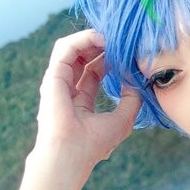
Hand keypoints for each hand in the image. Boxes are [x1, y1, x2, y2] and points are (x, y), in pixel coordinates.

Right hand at [33, 30, 140, 173]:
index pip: (92, 73)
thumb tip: (136, 81)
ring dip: (91, 38)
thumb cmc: (93, 144)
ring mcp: (57, 83)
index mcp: (80, 103)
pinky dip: (82, 39)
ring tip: (111, 35)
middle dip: (100, 46)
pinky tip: (100, 38)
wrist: (70, 154)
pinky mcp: (53, 76)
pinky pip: (65, 49)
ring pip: (72, 49)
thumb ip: (131, 100)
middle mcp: (66, 91)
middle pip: (82, 58)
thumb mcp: (123, 120)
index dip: (108, 60)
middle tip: (119, 40)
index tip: (125, 54)